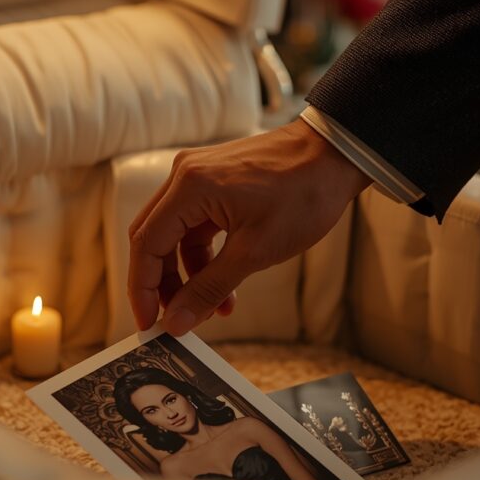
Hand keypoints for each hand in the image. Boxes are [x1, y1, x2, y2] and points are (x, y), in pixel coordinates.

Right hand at [127, 119, 368, 335]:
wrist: (337, 156)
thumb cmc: (303, 195)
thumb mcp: (255, 252)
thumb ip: (209, 289)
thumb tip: (176, 321)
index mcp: (189, 187)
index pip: (145, 245)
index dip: (142, 289)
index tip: (148, 323)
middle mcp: (185, 175)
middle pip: (153, 239)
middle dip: (162, 285)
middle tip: (175, 319)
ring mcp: (200, 176)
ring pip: (175, 235)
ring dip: (189, 274)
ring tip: (215, 308)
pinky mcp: (216, 182)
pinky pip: (196, 225)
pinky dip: (205, 256)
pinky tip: (226, 284)